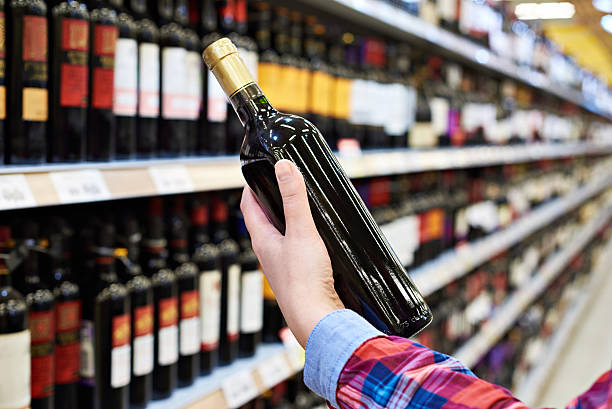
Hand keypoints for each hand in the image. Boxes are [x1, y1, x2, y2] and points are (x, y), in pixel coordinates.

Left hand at [240, 160, 343, 347]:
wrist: (317, 319)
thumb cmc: (304, 282)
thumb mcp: (302, 232)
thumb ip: (294, 199)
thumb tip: (283, 167)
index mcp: (262, 240)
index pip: (248, 205)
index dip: (252, 186)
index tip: (260, 171)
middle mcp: (269, 252)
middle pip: (264, 219)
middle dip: (272, 199)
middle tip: (286, 183)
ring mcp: (283, 264)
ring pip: (281, 234)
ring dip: (288, 218)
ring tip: (302, 205)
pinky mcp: (299, 275)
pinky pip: (296, 248)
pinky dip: (303, 236)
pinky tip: (317, 237)